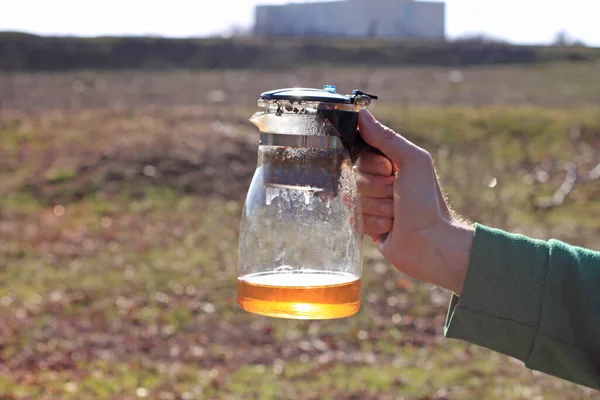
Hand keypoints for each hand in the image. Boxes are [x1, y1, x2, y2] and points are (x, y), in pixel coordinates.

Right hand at [356, 109, 473, 294]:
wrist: (430, 244)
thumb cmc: (426, 202)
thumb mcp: (412, 162)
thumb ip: (386, 138)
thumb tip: (362, 114)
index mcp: (390, 161)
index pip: (360, 154)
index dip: (372, 165)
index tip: (389, 171)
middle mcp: (379, 180)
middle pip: (354, 177)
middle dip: (376, 189)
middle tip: (396, 196)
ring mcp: (372, 202)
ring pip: (352, 199)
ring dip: (376, 208)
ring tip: (395, 216)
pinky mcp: (367, 223)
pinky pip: (353, 218)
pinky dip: (372, 224)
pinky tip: (389, 228)